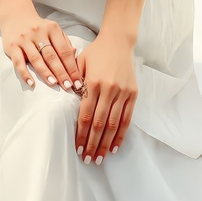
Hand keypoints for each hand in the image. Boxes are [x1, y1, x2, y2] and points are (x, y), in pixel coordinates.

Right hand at [0, 7, 84, 93]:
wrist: (16, 15)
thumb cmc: (39, 27)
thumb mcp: (53, 30)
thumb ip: (64, 42)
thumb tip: (74, 56)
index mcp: (52, 28)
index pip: (64, 51)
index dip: (72, 67)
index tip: (77, 81)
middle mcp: (38, 33)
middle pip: (52, 56)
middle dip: (61, 73)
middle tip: (68, 86)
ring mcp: (25, 39)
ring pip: (36, 59)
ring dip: (45, 73)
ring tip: (53, 84)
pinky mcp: (12, 46)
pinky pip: (19, 62)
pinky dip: (25, 73)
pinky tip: (31, 83)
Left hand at [74, 33, 137, 163]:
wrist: (118, 41)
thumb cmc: (96, 52)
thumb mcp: (80, 63)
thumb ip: (73, 81)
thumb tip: (68, 100)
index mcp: (93, 82)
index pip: (85, 115)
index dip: (81, 134)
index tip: (78, 148)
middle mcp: (109, 89)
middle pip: (99, 124)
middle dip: (92, 144)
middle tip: (88, 160)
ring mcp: (122, 92)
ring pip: (114, 124)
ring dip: (106, 144)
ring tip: (100, 158)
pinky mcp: (132, 94)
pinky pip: (127, 118)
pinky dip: (121, 134)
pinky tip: (115, 146)